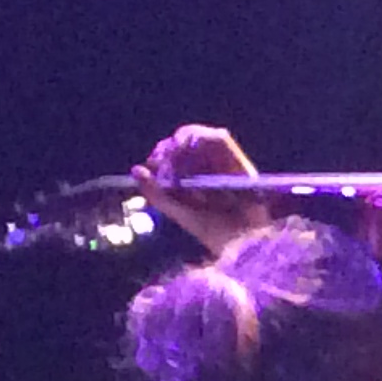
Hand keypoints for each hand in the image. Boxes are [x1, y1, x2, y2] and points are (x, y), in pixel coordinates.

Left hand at [134, 125, 268, 256]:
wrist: (246, 244)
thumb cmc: (217, 235)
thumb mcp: (180, 214)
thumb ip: (158, 195)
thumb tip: (135, 169)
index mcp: (197, 180)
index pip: (175, 155)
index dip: (161, 156)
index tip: (151, 167)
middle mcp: (211, 168)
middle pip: (184, 142)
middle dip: (167, 149)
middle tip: (160, 164)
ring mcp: (225, 163)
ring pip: (197, 136)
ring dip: (180, 144)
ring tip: (172, 162)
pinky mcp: (238, 160)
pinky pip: (217, 139)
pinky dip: (199, 141)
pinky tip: (187, 155)